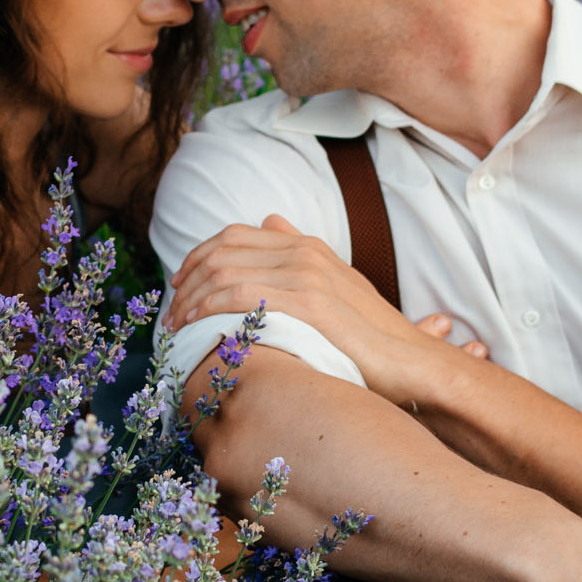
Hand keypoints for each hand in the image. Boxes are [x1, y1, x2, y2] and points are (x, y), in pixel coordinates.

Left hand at [164, 215, 482, 403]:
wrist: (412, 362)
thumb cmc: (370, 336)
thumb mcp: (335, 286)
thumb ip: (299, 256)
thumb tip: (271, 219)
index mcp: (306, 245)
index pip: (233, 236)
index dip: (197, 258)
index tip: (179, 288)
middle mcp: (303, 251)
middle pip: (222, 249)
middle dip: (186, 279)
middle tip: (169, 311)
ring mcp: (306, 274)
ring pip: (224, 271)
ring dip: (191, 298)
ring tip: (176, 326)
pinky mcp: (308, 302)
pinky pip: (241, 294)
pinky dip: (209, 308)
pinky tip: (195, 328)